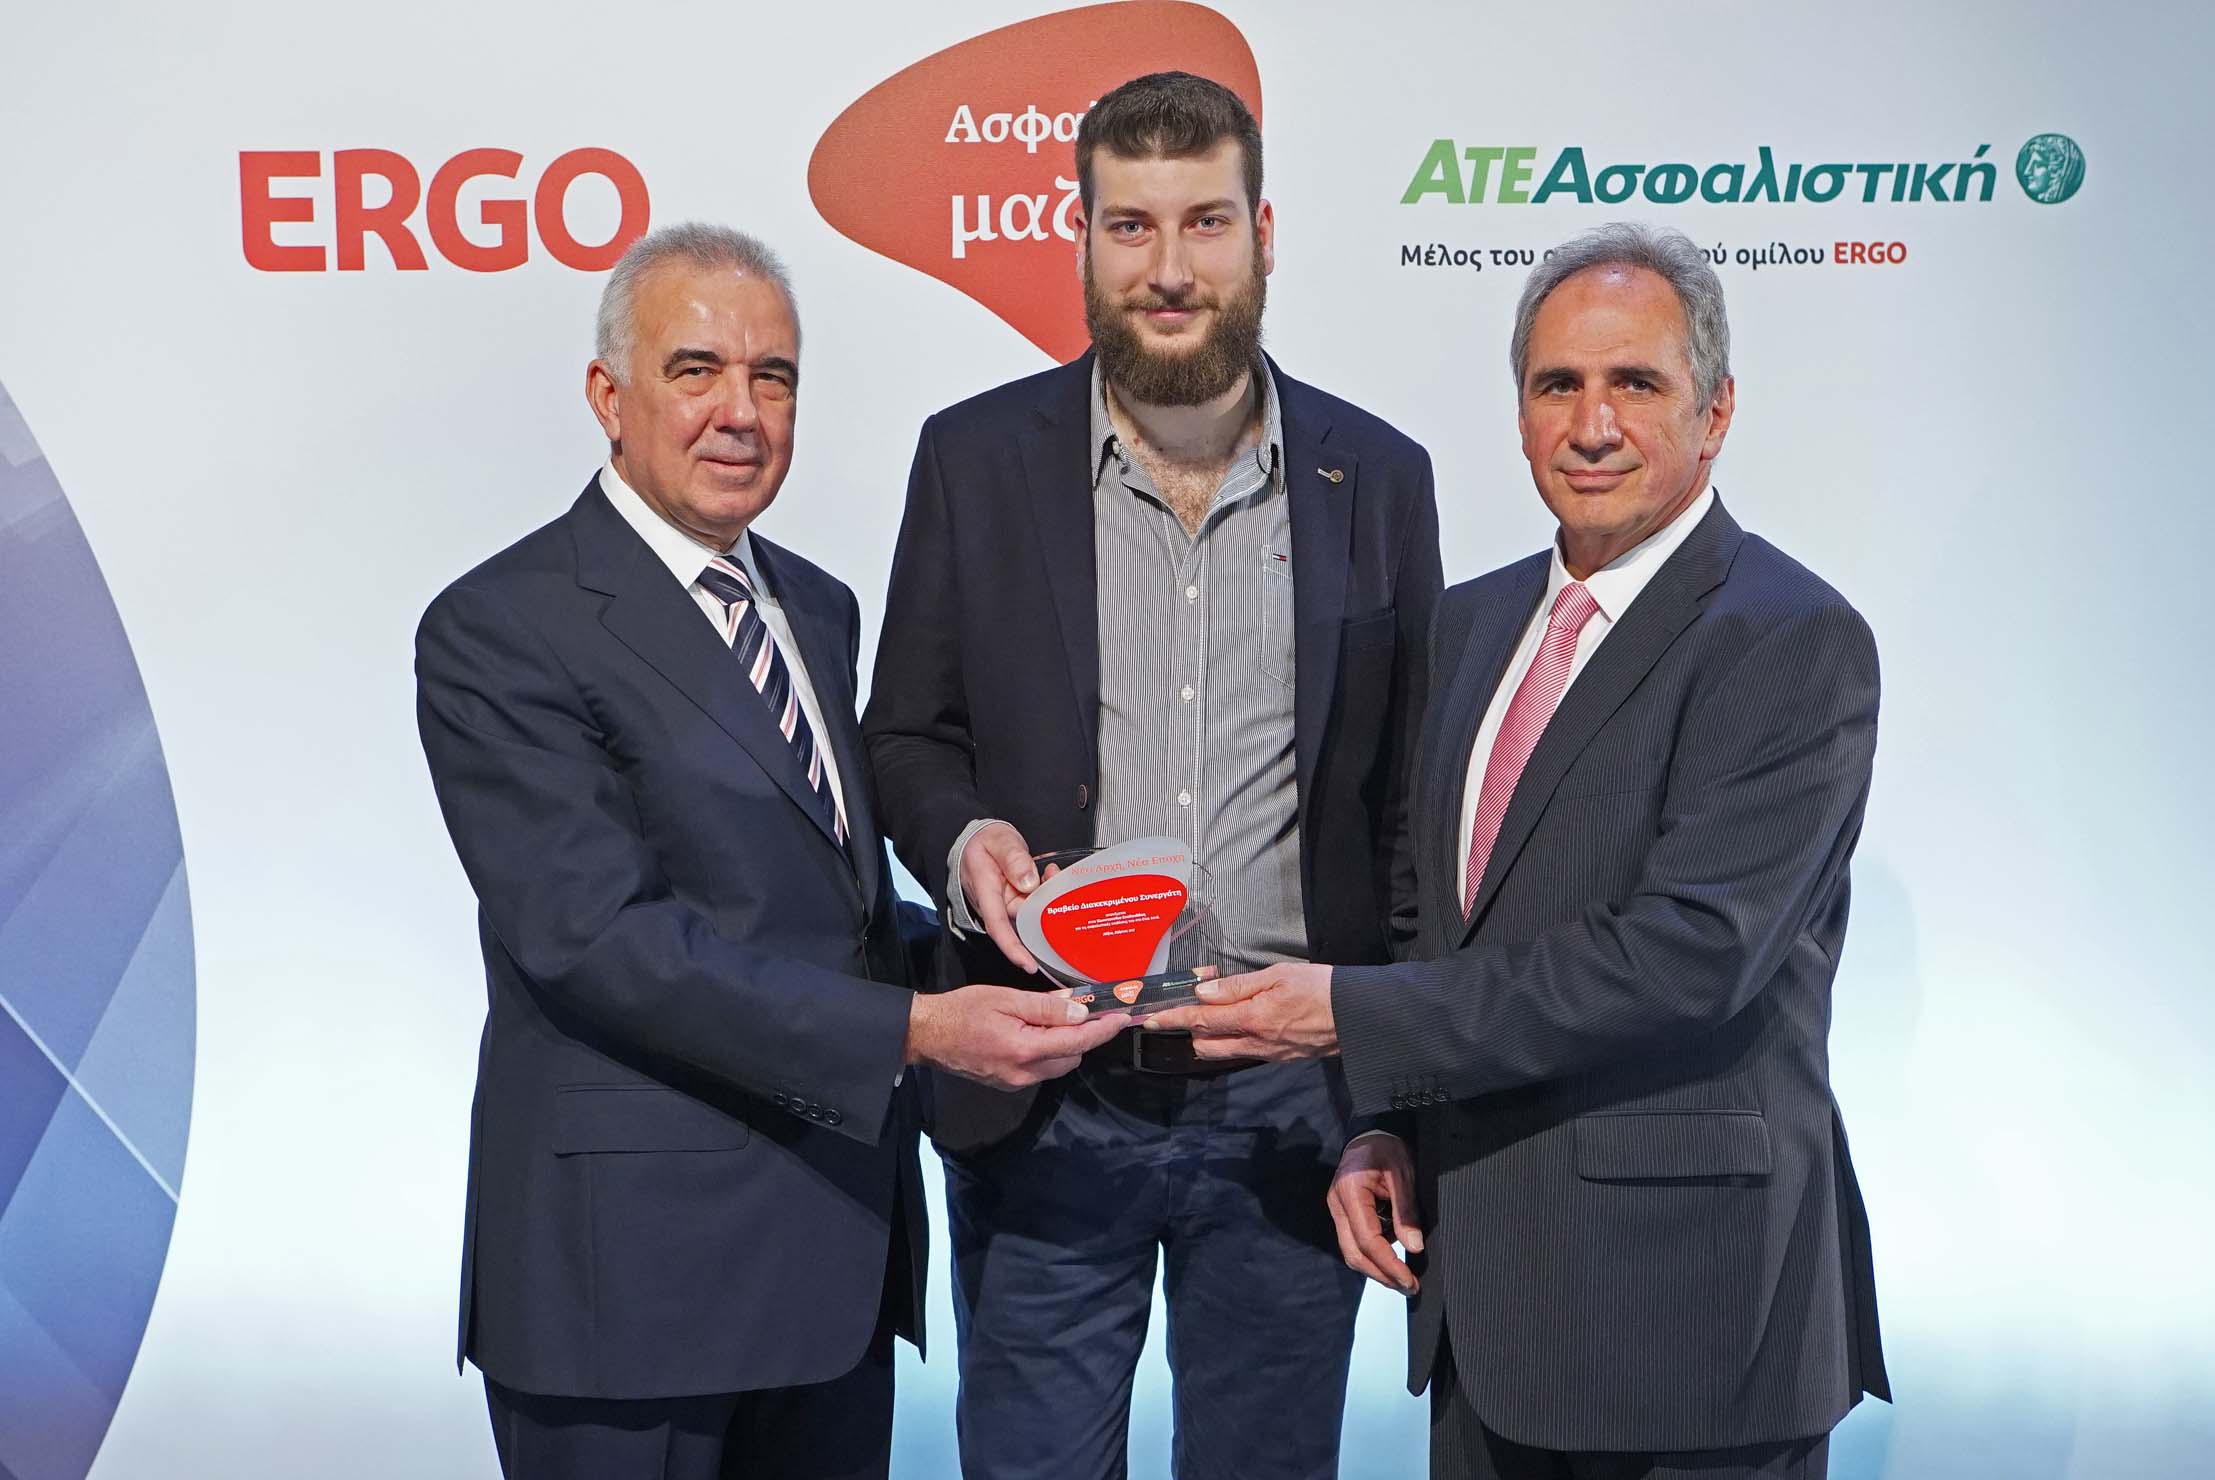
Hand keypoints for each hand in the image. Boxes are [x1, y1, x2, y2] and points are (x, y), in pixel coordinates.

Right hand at [904, 985, 1128, 1090]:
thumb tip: (1081, 1012)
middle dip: (1082, 1035)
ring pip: (1058, 1065)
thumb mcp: (1005, 999)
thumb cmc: (964, 1010)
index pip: (1077, 1042)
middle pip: (1072, 1057)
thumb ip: (1045, 1008)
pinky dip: (1047, 1051)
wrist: (928, 1035)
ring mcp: (1016, 1082)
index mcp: (1024, 1049)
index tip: (1123, 1018)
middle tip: (1081, 1008)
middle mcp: (1024, 1073)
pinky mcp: (1009, 1083)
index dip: (1103, 1030)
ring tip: (1051, 1017)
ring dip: (1064, 1044)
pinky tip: (1034, 1031)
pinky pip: (1041, 1069)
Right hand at [961, 822, 1040, 973]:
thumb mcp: (999, 841)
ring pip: (1031, 908)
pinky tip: (1050, 875)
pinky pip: (1033, 901)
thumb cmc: (984, 841)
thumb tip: (1029, 882)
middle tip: (1056, 879)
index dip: (1013, 948)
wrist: (979, 839)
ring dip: (1047, 895)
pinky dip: (1045, 890)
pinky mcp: (1014, 899)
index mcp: (985, 891)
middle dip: (1043, 907)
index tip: (1028, 965)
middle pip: (1022, 918)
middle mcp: (995, 902)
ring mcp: (1005, 902)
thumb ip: (1014, 858)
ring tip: (1053, 873)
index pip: (997, 926)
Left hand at [1143, 961, 1337, 1060]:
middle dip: (1189, 1030)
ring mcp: (1268, 1054)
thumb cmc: (1321, 988)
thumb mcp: (1279, 975)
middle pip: (1206, 1045)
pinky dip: (1232, 1040)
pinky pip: (1244, 1052)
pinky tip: (1238, 1023)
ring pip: (1223, 1052)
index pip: (1202, 1021)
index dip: (1174, 1019)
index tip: (1150, 1019)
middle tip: (1185, 1010)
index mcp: (1253, 1019)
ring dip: (1210, 1037)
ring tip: (1212, 1015)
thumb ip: (1238, 986)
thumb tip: (1204, 992)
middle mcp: (1256, 1042)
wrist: (1358, 1017)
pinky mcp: (1280, 1058)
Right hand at [1329, 1133, 1423, 1292]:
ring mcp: (1338, 1210)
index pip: (1368, 1240)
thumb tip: (1414, 1247)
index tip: (1409, 1280)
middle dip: (1381, 1275)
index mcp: (1350, 1193)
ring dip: (1377, 1268)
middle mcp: (1337, 1205)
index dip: (1389, 1265)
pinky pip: (1356, 1241)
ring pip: (1352, 1251)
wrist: (1372, 1131)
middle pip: (1354, 1254)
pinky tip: (1394, 1256)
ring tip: (1405, 1277)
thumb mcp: (1403, 1174)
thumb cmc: (1386, 1147)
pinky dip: (1375, 1254)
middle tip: (1409, 1287)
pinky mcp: (1344, 1213)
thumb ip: (1406, 1211)